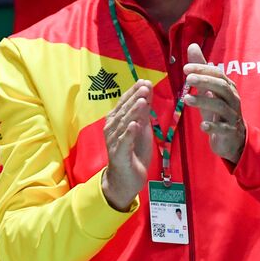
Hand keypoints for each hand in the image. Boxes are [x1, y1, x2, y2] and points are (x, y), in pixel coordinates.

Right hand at [102, 79, 153, 209]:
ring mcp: (114, 141)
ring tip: (142, 101)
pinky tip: (134, 125)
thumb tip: (147, 91)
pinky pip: (124, 142)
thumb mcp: (141, 129)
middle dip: (134, 98)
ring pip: (124, 124)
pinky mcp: (119, 154)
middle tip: (144, 87)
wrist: (125, 178)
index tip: (144, 82)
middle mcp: (112, 129)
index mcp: (116, 121)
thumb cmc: (133, 152)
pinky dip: (129, 133)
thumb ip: (143, 111)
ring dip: (133, 112)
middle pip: (124, 111)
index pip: (124, 103)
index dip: (133, 92)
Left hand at [183, 44, 245, 163]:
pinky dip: (213, 127)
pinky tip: (202, 126)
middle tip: (188, 78)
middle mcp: (232, 99)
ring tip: (186, 98)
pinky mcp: (230, 132)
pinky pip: (223, 129)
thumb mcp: (208, 89)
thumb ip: (201, 69)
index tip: (185, 68)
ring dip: (204, 101)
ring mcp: (232, 116)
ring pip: (221, 106)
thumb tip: (192, 46)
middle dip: (206, 81)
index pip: (218, 74)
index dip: (203, 70)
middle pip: (222, 87)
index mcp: (227, 88)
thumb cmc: (218, 110)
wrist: (232, 138)